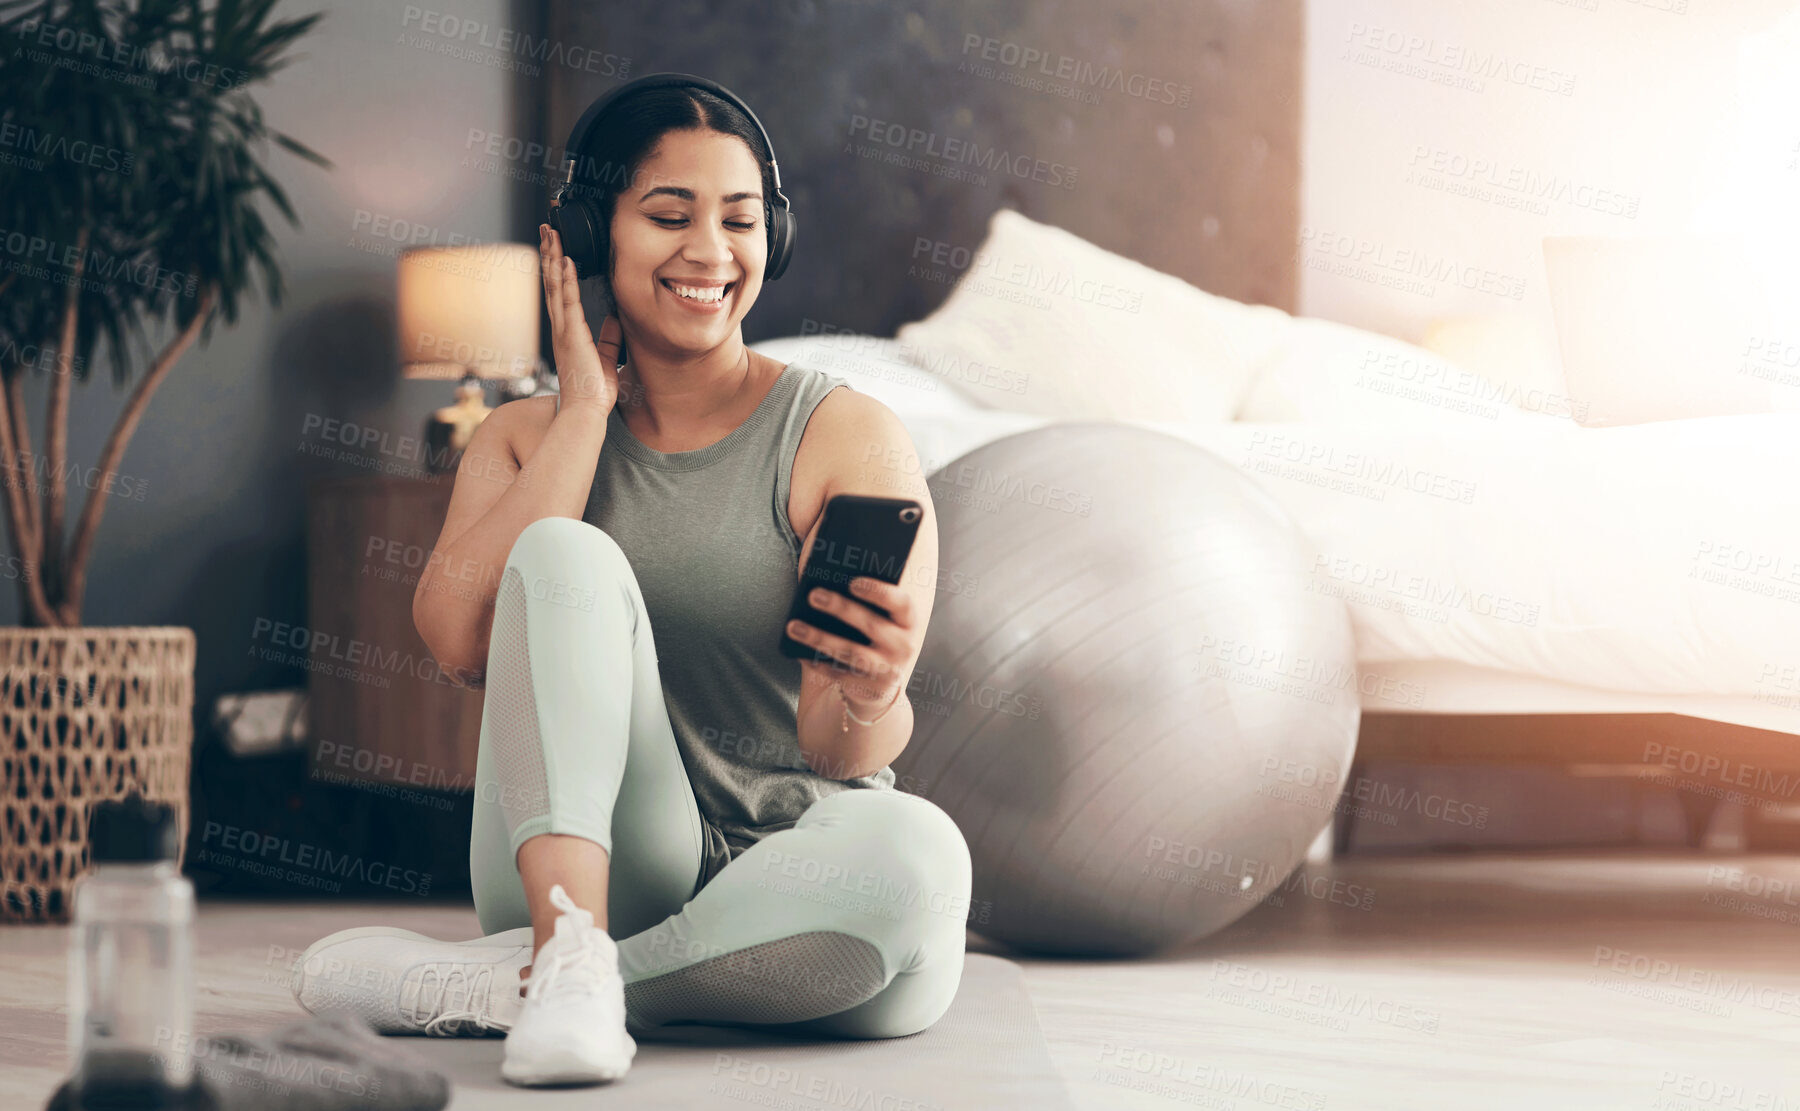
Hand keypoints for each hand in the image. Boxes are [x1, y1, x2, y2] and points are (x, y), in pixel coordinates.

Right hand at [540, 222, 619, 411]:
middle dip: (550, 253)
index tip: (556, 246)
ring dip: (554, 257)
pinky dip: (567, 280)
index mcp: (568, 333)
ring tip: (552, 233)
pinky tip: (567, 261)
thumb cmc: (592, 393)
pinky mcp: (572, 336)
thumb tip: (613, 320)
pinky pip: (568, 301)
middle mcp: (560, 328)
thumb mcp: (606, 359)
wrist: (585, 413)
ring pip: (555, 285)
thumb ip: (608, 338)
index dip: (557, 268)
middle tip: (547, 227)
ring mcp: (563, 330)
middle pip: (552, 281)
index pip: (560, 292)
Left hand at [788, 578, 918, 705]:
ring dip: (819, 638)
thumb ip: (864, 596)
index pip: (901, 603)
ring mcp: (886, 670)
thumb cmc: (876, 636)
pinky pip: (837, 674)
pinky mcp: (867, 688)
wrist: (882, 681)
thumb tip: (828, 574)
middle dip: (841, 608)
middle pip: (871, 625)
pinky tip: (798, 652)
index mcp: (909, 622)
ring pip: (850, 652)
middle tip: (814, 595)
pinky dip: (816, 662)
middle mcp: (903, 647)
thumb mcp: (882, 618)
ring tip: (793, 626)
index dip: (879, 592)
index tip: (852, 582)